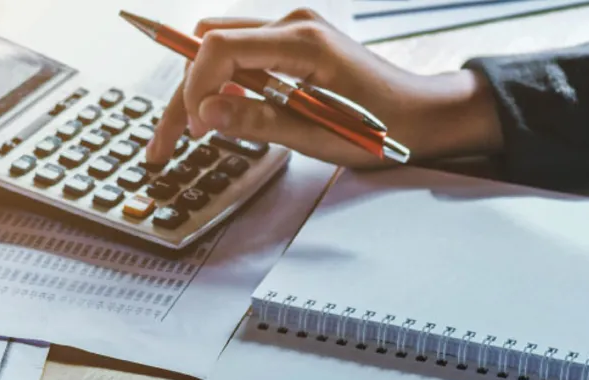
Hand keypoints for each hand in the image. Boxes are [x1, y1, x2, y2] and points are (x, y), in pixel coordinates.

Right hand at [147, 10, 502, 167]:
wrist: (421, 116)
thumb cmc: (383, 127)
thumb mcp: (319, 135)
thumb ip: (259, 120)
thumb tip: (206, 112)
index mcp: (303, 42)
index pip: (221, 47)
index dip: (194, 87)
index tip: (190, 129)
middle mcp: (293, 25)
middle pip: (210, 46)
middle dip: (184, 94)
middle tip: (167, 145)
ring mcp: (292, 31)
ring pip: (219, 48)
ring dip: (199, 89)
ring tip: (191, 134)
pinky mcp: (292, 44)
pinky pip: (240, 55)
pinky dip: (222, 85)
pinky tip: (223, 117)